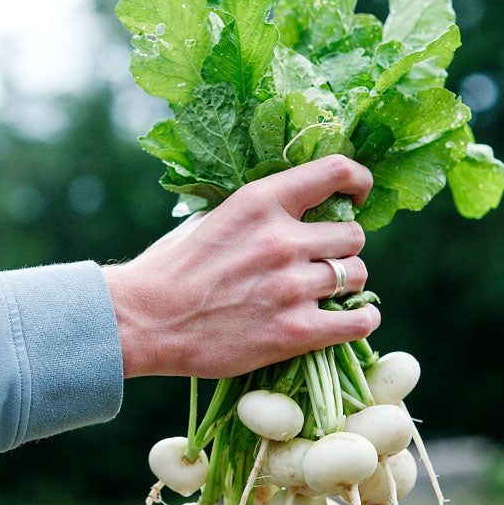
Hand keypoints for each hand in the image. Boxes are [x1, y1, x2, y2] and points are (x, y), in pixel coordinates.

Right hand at [102, 155, 378, 378]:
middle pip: (353, 235)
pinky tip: (348, 319)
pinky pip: (359, 322)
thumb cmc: (170, 269)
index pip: (337, 172)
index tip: (357, 197)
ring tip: (326, 293)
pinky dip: (360, 320)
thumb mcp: (212, 218)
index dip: (358, 183)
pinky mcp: (295, 332)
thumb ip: (258, 211)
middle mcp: (282, 239)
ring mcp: (291, 287)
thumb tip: (297, 206)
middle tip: (322, 262)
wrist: (143, 322)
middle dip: (342, 249)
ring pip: (358, 276)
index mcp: (261, 201)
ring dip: (346, 285)